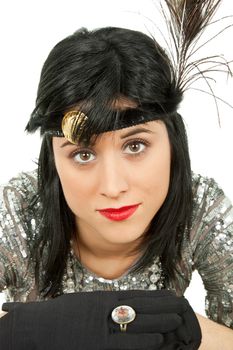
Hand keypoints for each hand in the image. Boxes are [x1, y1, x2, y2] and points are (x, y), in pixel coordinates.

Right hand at [0, 290, 200, 349]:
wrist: (40, 327)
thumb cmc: (61, 315)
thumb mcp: (85, 303)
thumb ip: (104, 304)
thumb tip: (121, 304)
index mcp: (103, 298)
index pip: (136, 296)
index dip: (155, 297)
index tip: (170, 295)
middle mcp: (106, 310)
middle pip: (141, 307)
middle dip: (162, 308)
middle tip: (181, 308)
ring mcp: (103, 327)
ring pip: (138, 323)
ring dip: (159, 322)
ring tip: (176, 322)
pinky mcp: (99, 344)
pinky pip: (126, 343)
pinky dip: (144, 341)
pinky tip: (159, 340)